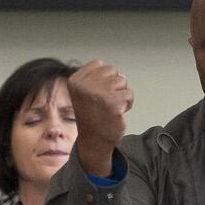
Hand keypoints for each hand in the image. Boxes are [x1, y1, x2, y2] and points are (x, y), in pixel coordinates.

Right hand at [67, 59, 134, 175]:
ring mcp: (98, 93)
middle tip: (106, 101)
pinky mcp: (112, 103)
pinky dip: (128, 103)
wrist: (94, 141)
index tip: (98, 94)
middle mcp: (85, 85)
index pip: (99, 64)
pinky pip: (129, 94)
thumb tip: (116, 72)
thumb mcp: (83, 92)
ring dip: (122, 94)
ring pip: (122, 81)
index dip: (104, 78)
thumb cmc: (92, 117)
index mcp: (75, 80)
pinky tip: (118, 112)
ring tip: (112, 106)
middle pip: (112, 71)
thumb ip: (93, 78)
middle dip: (115, 85)